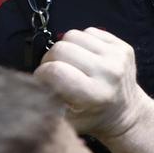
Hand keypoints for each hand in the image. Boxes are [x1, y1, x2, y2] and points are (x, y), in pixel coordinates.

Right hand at [33, 27, 153, 141]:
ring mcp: (118, 56)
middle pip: (61, 48)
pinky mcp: (123, 46)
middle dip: (49, 59)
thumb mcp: (66, 121)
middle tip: (54, 72)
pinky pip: (89, 31)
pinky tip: (84, 57)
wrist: (127, 111)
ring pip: (73, 35)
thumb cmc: (92, 117)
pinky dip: (81, 42)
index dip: (41, 74)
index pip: (55, 71)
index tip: (42, 81)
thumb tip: (26, 86)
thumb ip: (46, 103)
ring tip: (69, 64)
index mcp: (95, 94)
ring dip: (64, 48)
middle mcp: (109, 72)